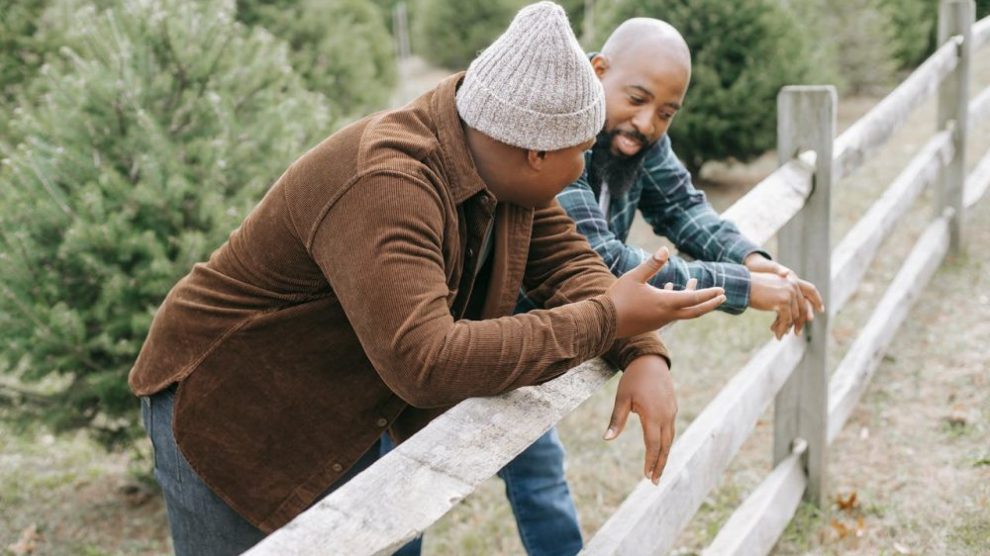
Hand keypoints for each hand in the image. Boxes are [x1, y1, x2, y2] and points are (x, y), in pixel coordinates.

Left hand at [604, 355, 675, 484]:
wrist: (650, 361)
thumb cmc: (633, 379)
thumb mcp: (622, 398)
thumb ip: (616, 420)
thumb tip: (607, 439)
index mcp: (654, 415)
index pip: (653, 444)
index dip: (650, 461)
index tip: (646, 476)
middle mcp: (666, 416)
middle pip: (665, 446)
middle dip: (660, 464)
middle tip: (654, 481)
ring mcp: (671, 412)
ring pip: (670, 439)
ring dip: (664, 455)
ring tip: (658, 470)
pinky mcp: (672, 408)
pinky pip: (670, 430)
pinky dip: (666, 442)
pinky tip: (661, 449)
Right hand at [607, 247, 725, 337]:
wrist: (603, 323)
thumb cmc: (618, 298)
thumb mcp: (634, 277)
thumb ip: (652, 264)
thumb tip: (665, 249)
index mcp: (665, 303)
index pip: (694, 298)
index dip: (709, 293)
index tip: (721, 290)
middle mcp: (666, 314)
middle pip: (695, 311)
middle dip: (710, 303)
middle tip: (722, 297)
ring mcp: (659, 321)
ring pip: (683, 311)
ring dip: (693, 301)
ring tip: (696, 286)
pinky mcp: (652, 323)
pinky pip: (671, 313)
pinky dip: (677, 302)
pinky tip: (668, 289)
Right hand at [745, 254, 824, 336]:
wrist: (742, 286)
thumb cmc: (753, 288)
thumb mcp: (772, 290)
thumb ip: (783, 295)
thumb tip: (791, 312)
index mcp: (792, 280)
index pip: (810, 290)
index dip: (817, 300)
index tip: (821, 310)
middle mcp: (793, 286)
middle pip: (802, 308)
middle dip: (799, 322)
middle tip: (796, 334)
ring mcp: (789, 294)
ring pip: (793, 316)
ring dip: (785, 327)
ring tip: (779, 335)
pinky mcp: (783, 302)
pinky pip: (786, 320)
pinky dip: (781, 328)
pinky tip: (776, 334)